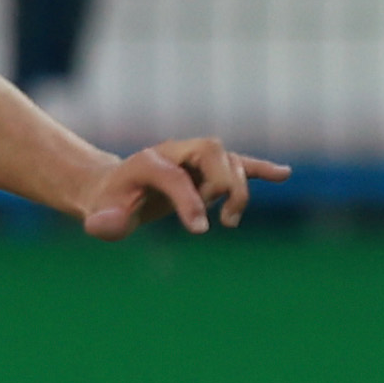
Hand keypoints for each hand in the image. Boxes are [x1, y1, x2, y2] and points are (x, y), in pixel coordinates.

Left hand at [78, 137, 289, 236]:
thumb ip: (104, 222)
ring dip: (237, 188)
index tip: (200, 230)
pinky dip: (260, 169)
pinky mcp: (208, 169)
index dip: (190, 201)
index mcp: (147, 161)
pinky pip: (239, 164)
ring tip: (229, 221)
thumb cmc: (109, 204)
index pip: (176, 175)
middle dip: (222, 184)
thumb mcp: (100, 216)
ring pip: (229, 159)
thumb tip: (108, 226)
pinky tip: (283, 175)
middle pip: (213, 153)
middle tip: (222, 221)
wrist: (113, 189)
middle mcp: (174, 152)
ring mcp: (194, 157)